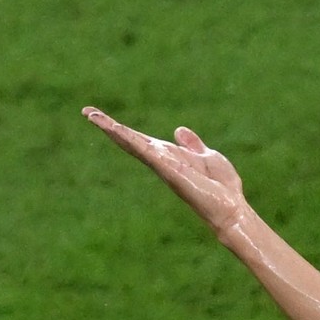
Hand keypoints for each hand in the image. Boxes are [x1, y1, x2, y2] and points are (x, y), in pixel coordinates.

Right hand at [82, 109, 246, 237]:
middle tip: (87, 112)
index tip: (103, 118)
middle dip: (109, 127)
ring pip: (132, 144)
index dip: (123, 129)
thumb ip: (192, 145)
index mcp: (170, 156)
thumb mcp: (207, 157)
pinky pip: (145, 150)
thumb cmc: (222, 188)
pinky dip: (129, 139)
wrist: (231, 207)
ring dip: (112, 130)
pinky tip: (114, 128)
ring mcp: (162, 166)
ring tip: (92, 115)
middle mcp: (161, 161)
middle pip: (130, 141)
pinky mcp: (168, 169)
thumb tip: (178, 130)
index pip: (141, 140)